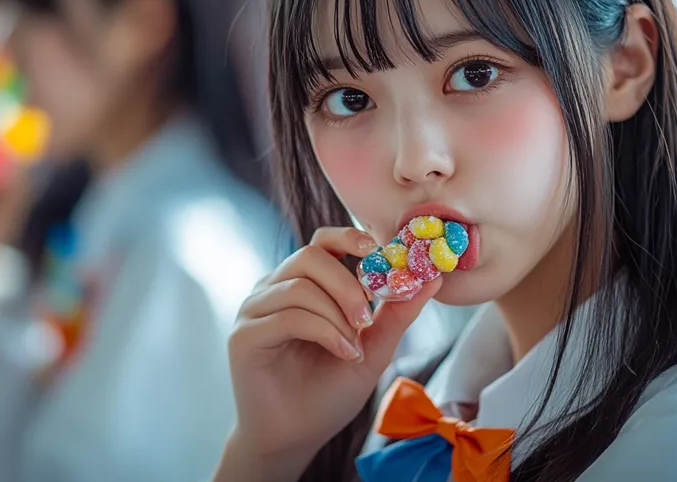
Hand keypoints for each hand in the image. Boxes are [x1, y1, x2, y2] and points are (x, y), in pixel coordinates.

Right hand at [217, 227, 441, 480]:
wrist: (296, 438)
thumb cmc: (328, 393)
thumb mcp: (373, 349)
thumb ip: (397, 314)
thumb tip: (432, 279)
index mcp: (302, 284)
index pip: (322, 242)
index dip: (350, 237)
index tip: (379, 251)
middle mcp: (273, 289)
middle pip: (310, 255)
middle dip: (348, 284)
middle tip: (369, 318)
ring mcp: (255, 310)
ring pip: (300, 286)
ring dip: (337, 314)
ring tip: (354, 346)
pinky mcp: (244, 336)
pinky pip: (287, 316)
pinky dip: (324, 332)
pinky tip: (343, 353)